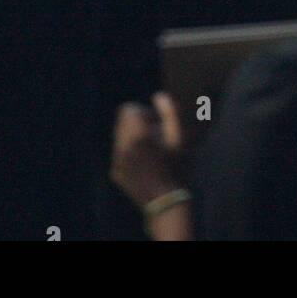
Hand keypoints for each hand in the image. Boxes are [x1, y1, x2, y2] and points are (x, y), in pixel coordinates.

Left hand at [111, 92, 185, 209]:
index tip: (157, 125)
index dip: (143, 113)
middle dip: (137, 125)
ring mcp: (117, 160)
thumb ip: (171, 112)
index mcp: (137, 133)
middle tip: (154, 137)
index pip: (129, 109)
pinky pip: (119, 154)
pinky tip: (144, 166)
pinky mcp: (116, 172)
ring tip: (150, 152)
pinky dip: (129, 154)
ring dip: (133, 139)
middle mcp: (122, 144)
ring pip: (120, 137)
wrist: (166, 201)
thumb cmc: (176, 166)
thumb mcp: (180, 138)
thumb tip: (158, 96)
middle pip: (123, 122)